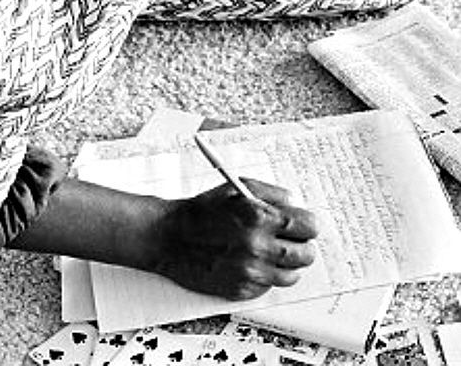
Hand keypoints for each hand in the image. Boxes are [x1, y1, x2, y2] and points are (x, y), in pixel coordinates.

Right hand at [154, 179, 317, 299]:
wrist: (170, 236)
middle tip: (291, 240)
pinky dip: (265, 276)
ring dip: (286, 264)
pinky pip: (269, 287)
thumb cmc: (202, 210)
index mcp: (260, 217)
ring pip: (292, 275)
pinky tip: (251, 262)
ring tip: (271, 252)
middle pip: (306, 254)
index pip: (309, 226)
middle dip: (302, 245)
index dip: (308, 225)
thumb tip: (295, 204)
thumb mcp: (239, 188)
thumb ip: (273, 194)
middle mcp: (257, 246)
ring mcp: (250, 272)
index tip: (304, 226)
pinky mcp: (241, 291)